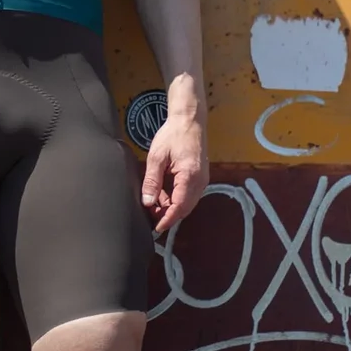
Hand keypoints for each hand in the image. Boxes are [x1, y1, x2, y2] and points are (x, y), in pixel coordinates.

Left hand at [140, 111, 206, 234]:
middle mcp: (200, 181)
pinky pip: (188, 195)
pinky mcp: (200, 179)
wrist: (189, 121)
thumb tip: (147, 202)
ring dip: (171, 206)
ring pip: (186, 203)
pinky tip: (162, 194)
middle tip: (150, 216)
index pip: (179, 207)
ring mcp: (202, 181)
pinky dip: (175, 198)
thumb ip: (152, 181)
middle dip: (167, 215)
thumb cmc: (173, 135)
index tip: (156, 228)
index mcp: (190, 176)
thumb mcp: (156, 157)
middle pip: (184, 209)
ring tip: (153, 202)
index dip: (167, 219)